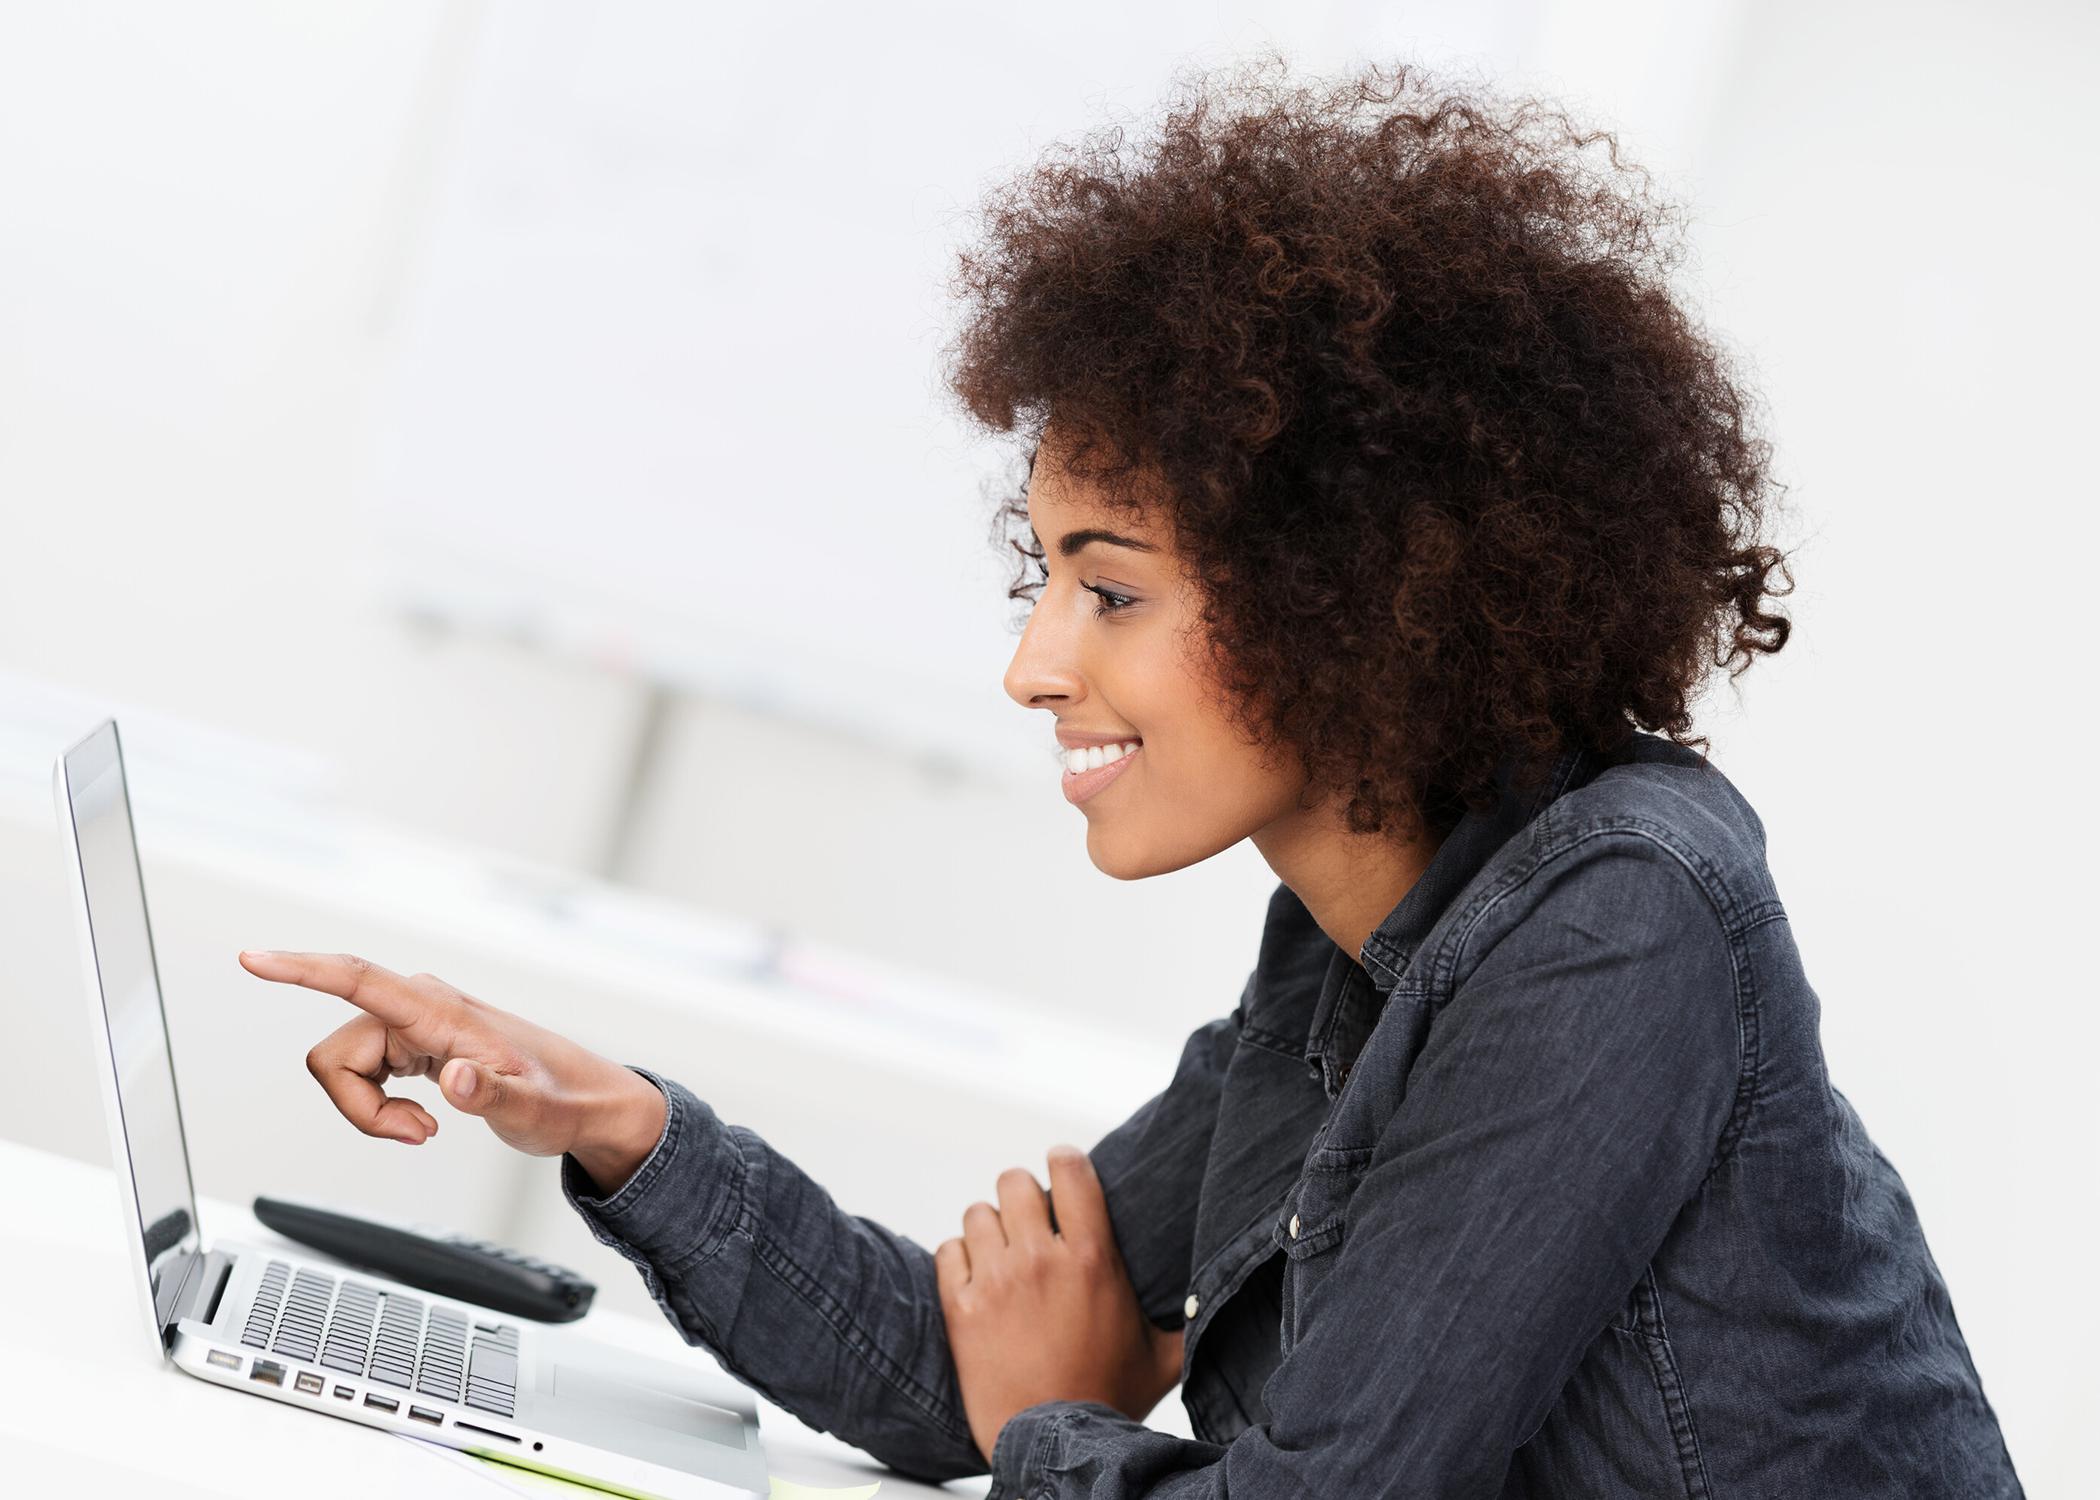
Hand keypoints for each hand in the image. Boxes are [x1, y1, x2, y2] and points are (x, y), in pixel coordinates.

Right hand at [238, 949, 666, 1194]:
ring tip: (427, 1129)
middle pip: (335, 1055)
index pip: (359, 980)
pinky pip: (361, 1074)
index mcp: (441, 1013)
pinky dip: (379, 1109)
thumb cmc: (563, 1100)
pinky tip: (421, 1119)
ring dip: (370, 1112)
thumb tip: (456, 1080)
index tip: (253, 958)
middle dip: (358, 1108)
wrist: (583, 1100)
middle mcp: (419, 1008)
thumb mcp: (536, 1111)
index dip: (302, 969)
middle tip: (420, 1135)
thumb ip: (496, 1097)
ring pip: (344, 1069)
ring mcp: (414, 1024)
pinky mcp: (413, 1043)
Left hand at [934, 1145, 1185, 1465]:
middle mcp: (1041, 1260)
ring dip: (990, 1229)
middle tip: (1031, 1221)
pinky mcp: (961, 1308)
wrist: (1054, 1445)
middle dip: (1022, 1196)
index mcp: (1092, 1258)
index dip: (1063, 1161)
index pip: (1070, 1169)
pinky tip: (977, 1280)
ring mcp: (996, 1282)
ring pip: (978, 1213)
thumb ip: (1190, 1319)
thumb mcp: (1163, 1356)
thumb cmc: (1110, 1399)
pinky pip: (949, 1251)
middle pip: (1014, 1182)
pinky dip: (960, 1259)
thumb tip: (1216, 1296)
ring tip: (1003, 1253)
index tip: (1062, 1171)